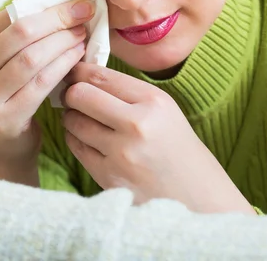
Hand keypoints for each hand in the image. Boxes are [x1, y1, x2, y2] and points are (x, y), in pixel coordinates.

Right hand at [0, 0, 92, 181]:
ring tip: (83, 36)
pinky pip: (41, 84)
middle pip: (21, 33)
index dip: (49, 6)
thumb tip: (66, 3)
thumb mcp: (5, 61)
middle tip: (85, 14)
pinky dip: (63, 66)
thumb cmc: (10, 92)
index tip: (79, 1)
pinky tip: (78, 58)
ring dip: (63, 43)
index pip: (11, 15)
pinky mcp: (4, 117)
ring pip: (31, 58)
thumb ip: (24, 35)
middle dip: (58, 19)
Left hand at [61, 63, 255, 213]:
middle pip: (80, 96)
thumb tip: (84, 75)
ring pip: (74, 122)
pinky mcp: (108, 177)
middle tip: (72, 95)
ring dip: (72, 117)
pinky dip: (76, 138)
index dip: (79, 71)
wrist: (196, 195)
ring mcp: (121, 153)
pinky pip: (77, 147)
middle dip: (71, 93)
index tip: (74, 71)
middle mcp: (137, 124)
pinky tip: (86, 137)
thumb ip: (127, 91)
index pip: (101, 76)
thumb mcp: (163, 108)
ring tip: (82, 117)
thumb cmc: (176, 147)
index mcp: (153, 101)